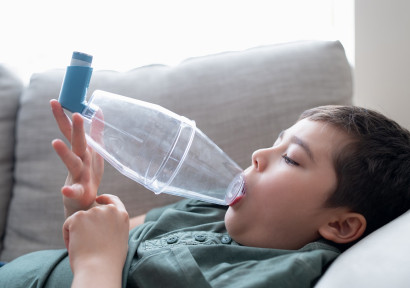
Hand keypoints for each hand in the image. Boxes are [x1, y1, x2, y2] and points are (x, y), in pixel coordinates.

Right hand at [50, 99, 103, 217]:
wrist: (83, 201)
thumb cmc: (88, 174)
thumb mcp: (94, 151)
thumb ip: (96, 132)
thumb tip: (98, 111)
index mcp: (82, 151)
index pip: (71, 131)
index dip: (64, 116)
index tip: (55, 101)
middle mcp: (78, 161)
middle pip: (76, 143)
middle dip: (73, 128)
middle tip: (73, 113)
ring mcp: (77, 176)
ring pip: (72, 163)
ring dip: (64, 153)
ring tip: (55, 142)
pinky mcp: (79, 192)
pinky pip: (75, 191)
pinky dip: (70, 191)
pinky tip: (65, 190)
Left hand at [63, 194, 128, 286]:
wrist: (99, 269)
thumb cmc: (110, 261)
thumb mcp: (120, 239)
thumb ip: (115, 227)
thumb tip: (107, 225)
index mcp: (122, 215)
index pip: (113, 200)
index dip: (105, 199)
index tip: (98, 200)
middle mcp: (109, 210)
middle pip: (92, 211)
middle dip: (87, 224)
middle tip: (88, 243)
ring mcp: (93, 212)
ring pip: (79, 219)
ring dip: (77, 231)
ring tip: (83, 248)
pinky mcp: (78, 217)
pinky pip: (68, 225)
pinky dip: (68, 236)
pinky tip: (75, 246)